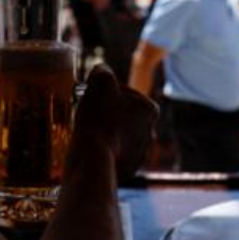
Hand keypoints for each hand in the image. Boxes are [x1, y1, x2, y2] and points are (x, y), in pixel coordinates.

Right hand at [69, 65, 157, 183]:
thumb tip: (101, 70)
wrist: (93, 158)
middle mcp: (151, 132)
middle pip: (122, 114)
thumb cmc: (99, 117)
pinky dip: (102, 149)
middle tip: (87, 113)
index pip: (123, 92)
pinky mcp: (128, 169)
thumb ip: (103, 70)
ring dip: (104, 131)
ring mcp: (140, 153)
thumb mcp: (100, 80)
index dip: (103, 91)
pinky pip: (113, 153)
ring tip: (87, 131)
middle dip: (106, 113)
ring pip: (118, 134)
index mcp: (150, 109)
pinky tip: (90, 147)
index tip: (91, 97)